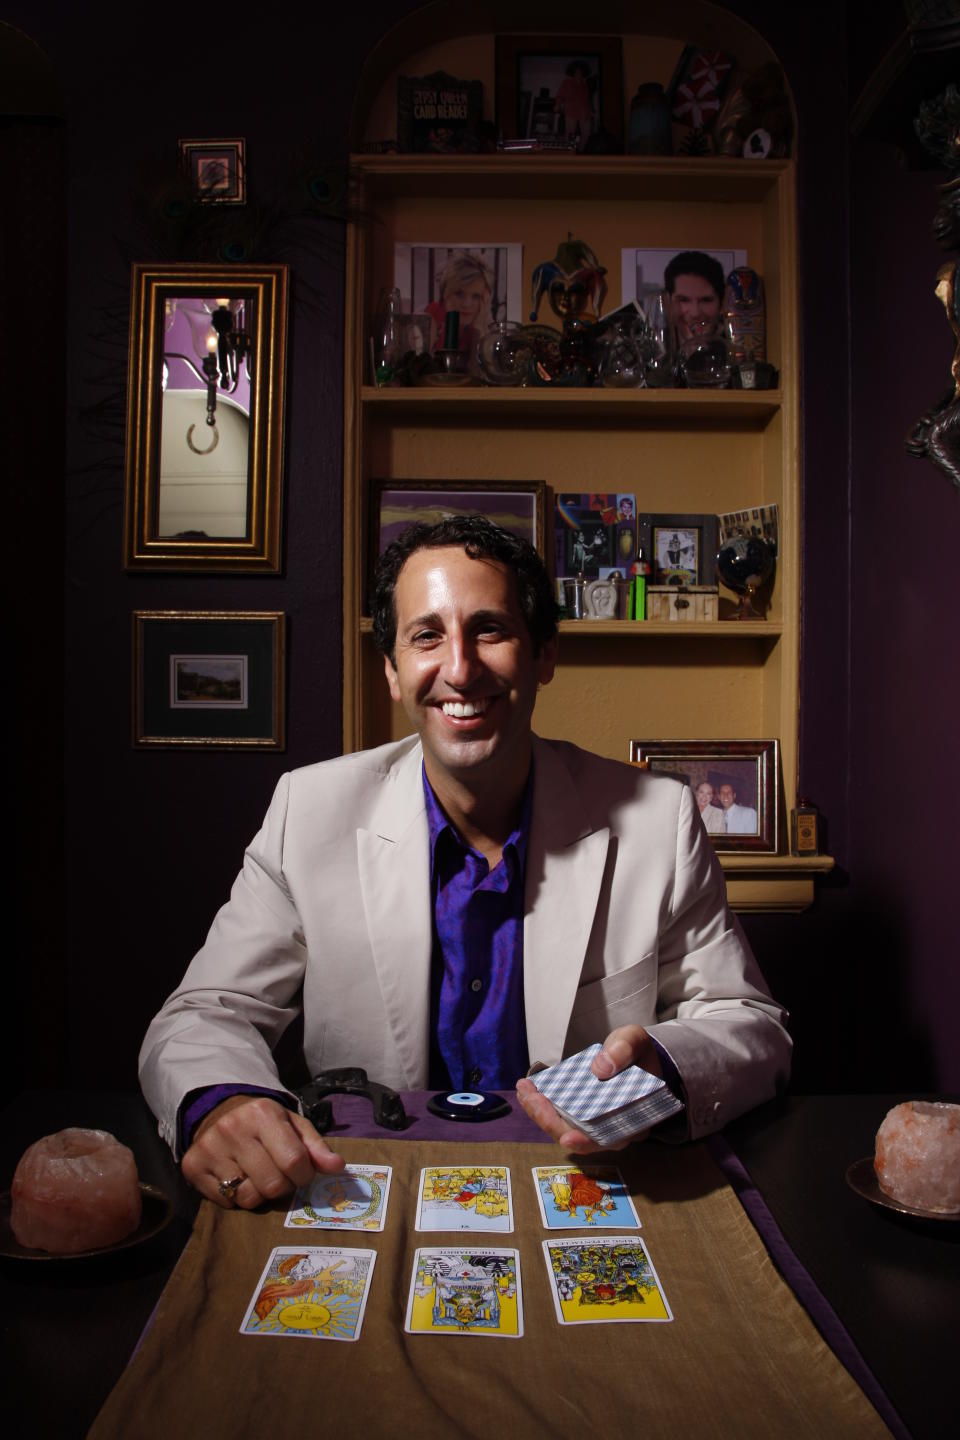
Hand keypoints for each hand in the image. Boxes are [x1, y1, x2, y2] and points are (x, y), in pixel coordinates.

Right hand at [182, 1094, 343, 1207]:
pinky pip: (225, 1203)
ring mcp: (210, 1148)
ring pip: (248, 1198)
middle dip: (282, 1187)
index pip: (294, 1162)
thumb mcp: (294, 1126)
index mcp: (263, 1113)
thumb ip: (317, 1148)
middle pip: (272, 1185)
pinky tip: (236, 1177)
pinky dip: (236, 1198)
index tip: (300, 1173)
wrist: (221, 1112)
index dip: (304, 1176)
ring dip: (259, 1194)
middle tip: (278, 1175)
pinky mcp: (193, 1166)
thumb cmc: (265, 1124)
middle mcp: (233, 1128)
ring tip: (257, 1176)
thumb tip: (337, 1167)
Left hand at [516, 1025, 661, 1153]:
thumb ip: (624, 1050)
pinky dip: (543, 1106)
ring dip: (541, 1114)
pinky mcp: (581, 1114)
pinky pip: (560, 1117)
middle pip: (579, 1137)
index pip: (610, 1139)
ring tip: (525, 1090)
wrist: (634, 1054)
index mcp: (634, 1120)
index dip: (587, 1142)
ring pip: (565, 1129)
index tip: (567, 1138)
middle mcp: (613, 1129)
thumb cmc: (637, 1052)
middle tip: (531, 1097)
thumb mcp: (635, 1041)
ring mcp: (595, 1124)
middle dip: (550, 1121)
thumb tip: (600, 1068)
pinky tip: (529, 1091)